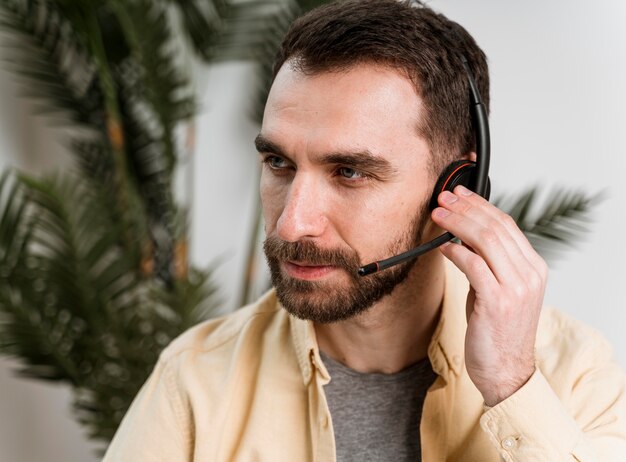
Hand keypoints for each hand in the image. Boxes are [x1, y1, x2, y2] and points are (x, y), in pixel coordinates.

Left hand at [431, 185, 547, 406]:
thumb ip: (488, 263)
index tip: (459, 194)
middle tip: (442, 199)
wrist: (506, 370)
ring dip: (457, 223)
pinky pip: (474, 265)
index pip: (506, 224)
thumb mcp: (499, 289)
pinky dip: (455, 251)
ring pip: (486, 240)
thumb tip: (463, 236)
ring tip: (438, 215)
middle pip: (495, 227)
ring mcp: (516, 288)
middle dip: (465, 208)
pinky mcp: (498, 301)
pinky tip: (441, 246)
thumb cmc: (497, 329)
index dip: (480, 205)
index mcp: (533, 267)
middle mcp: (529, 274)